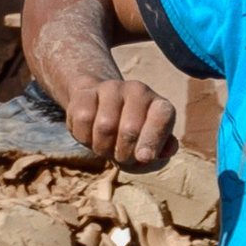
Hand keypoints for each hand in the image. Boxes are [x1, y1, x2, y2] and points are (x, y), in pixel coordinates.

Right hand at [47, 67, 176, 168]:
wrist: (101, 111)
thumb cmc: (132, 138)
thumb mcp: (150, 148)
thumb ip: (161, 152)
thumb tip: (162, 152)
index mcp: (160, 106)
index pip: (162, 118)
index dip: (153, 140)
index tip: (144, 157)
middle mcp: (139, 91)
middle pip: (130, 130)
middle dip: (124, 154)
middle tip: (122, 157)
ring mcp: (112, 88)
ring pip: (105, 127)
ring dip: (103, 148)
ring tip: (106, 147)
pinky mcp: (86, 92)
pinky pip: (83, 121)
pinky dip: (85, 138)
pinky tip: (90, 136)